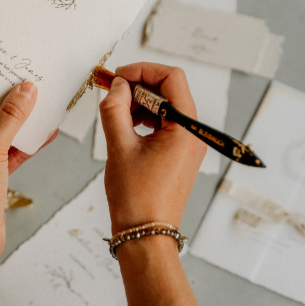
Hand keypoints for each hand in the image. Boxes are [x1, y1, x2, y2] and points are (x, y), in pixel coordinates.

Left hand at [0, 82, 57, 261]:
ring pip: (3, 131)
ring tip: (44, 101)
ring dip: (23, 120)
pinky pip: (12, 151)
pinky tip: (47, 131)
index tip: (7, 66)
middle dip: (10, 99)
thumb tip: (25, 91)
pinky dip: (28, 143)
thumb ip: (10, 118)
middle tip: (31, 79)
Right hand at [99, 63, 205, 233]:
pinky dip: (144, 118)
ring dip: (140, 103)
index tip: (118, 76)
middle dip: (139, 86)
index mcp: (185, 128)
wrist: (145, 234)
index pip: (172, 78)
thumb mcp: (119, 147)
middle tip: (111, 93)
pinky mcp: (179, 154)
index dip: (143, 71)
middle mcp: (193, 133)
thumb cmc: (136, 197)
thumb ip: (115, 110)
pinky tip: (125, 126)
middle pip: (169, 91)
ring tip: (115, 114)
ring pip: (165, 106)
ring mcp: (188, 144)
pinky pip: (164, 124)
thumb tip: (116, 85)